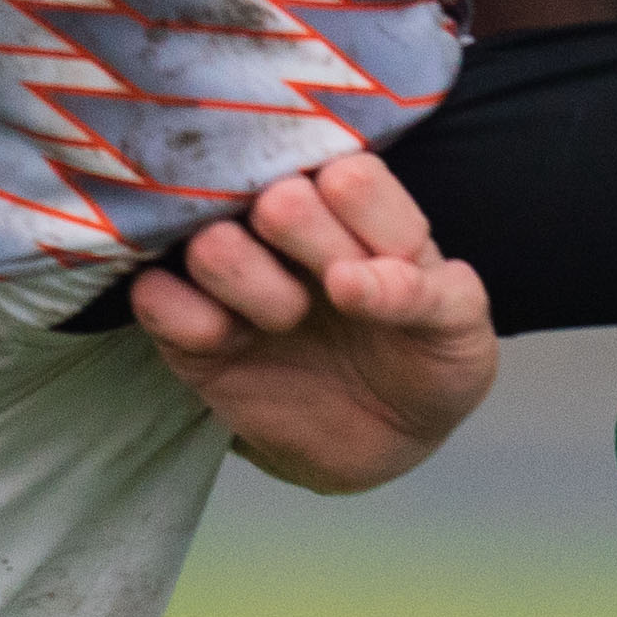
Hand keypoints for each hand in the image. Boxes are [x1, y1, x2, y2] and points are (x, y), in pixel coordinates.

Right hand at [133, 154, 497, 494]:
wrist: (378, 441)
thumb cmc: (426, 361)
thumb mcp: (460, 332)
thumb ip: (428, 295)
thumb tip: (350, 281)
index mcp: (359, 206)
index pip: (350, 175)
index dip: (364, 227)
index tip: (375, 274)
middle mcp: (290, 221)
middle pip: (280, 199)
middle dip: (310, 255)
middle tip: (327, 295)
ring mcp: (234, 267)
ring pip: (212, 242)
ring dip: (255, 291)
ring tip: (284, 323)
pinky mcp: (185, 324)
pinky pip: (156, 297)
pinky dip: (192, 321)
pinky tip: (229, 343)